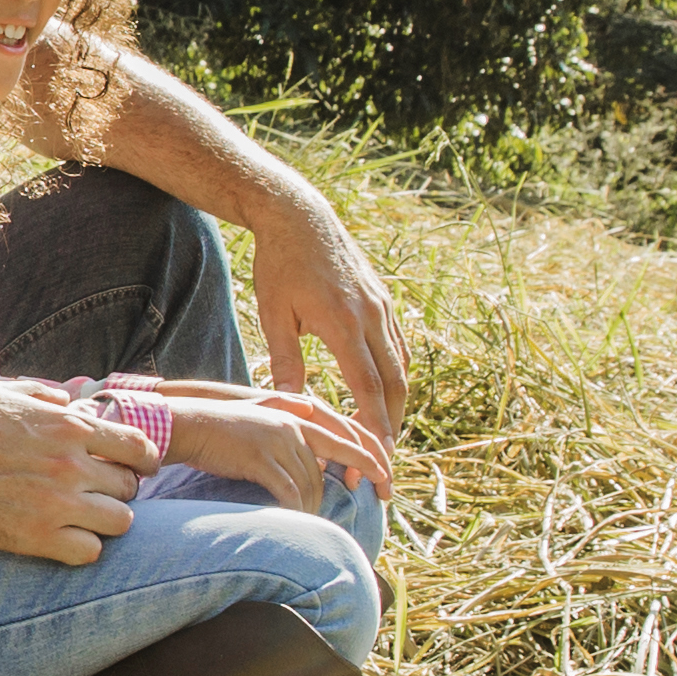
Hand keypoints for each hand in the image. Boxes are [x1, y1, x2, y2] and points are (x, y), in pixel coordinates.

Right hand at [0, 375, 144, 563]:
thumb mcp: (7, 391)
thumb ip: (46, 396)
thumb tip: (69, 401)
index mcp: (67, 426)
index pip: (138, 448)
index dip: (141, 461)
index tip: (134, 469)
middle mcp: (69, 463)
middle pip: (130, 487)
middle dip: (118, 490)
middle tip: (96, 495)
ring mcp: (55, 502)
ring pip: (120, 521)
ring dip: (106, 521)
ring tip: (82, 519)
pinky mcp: (34, 536)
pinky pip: (90, 552)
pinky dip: (83, 547)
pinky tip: (63, 539)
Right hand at [154, 388, 387, 512]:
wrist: (185, 424)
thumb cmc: (219, 426)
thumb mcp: (260, 418)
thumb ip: (287, 421)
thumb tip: (311, 428)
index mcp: (297, 414)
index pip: (346, 437)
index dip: (370, 459)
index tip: (386, 480)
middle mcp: (292, 423)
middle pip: (330, 466)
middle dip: (347, 489)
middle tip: (357, 510)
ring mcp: (276, 440)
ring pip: (310, 484)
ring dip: (311, 509)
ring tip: (309, 525)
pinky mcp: (259, 458)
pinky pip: (288, 492)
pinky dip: (293, 511)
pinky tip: (291, 522)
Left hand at [240, 194, 409, 447]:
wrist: (300, 217)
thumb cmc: (278, 266)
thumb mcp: (274, 315)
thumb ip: (285, 362)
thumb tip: (291, 406)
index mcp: (344, 324)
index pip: (368, 389)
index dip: (374, 427)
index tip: (375, 457)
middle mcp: (372, 317)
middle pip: (395, 384)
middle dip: (392, 425)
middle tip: (383, 458)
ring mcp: (383, 307)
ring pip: (402, 366)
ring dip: (397, 403)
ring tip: (384, 433)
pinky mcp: (384, 300)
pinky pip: (399, 345)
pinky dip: (397, 374)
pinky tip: (387, 391)